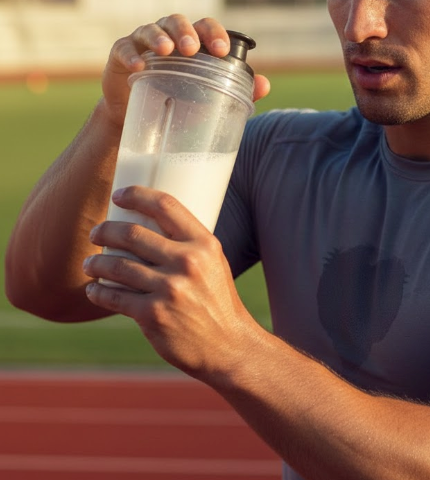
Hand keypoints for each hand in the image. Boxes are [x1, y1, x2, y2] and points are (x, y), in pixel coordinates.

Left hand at [83, 185, 252, 377]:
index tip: (119, 196)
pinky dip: (98, 291)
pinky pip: (114, 296)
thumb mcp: (213, 263)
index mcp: (204, 244)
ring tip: (90, 263)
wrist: (228, 346)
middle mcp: (187, 262)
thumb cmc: (218, 301)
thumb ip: (187, 245)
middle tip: (96, 232)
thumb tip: (149, 226)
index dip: (137, 195)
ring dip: (96, 262)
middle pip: (133, 233)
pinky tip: (94, 289)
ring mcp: (169, 289)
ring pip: (118, 265)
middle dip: (106, 230)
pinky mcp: (152, 315)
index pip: (166, 206)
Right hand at [102, 15, 270, 128]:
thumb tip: (265, 85)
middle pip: (177, 22)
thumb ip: (238, 90)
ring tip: (168, 51)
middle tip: (193, 49)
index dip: (213, 32)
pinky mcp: (120, 55)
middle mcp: (168, 36)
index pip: (204, 27)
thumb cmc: (182, 101)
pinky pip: (124, 49)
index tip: (221, 50)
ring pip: (151, 29)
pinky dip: (131, 55)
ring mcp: (142, 43)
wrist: (145, 121)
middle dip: (186, 32)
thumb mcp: (209, 97)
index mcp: (192, 42)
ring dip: (160, 37)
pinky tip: (139, 66)